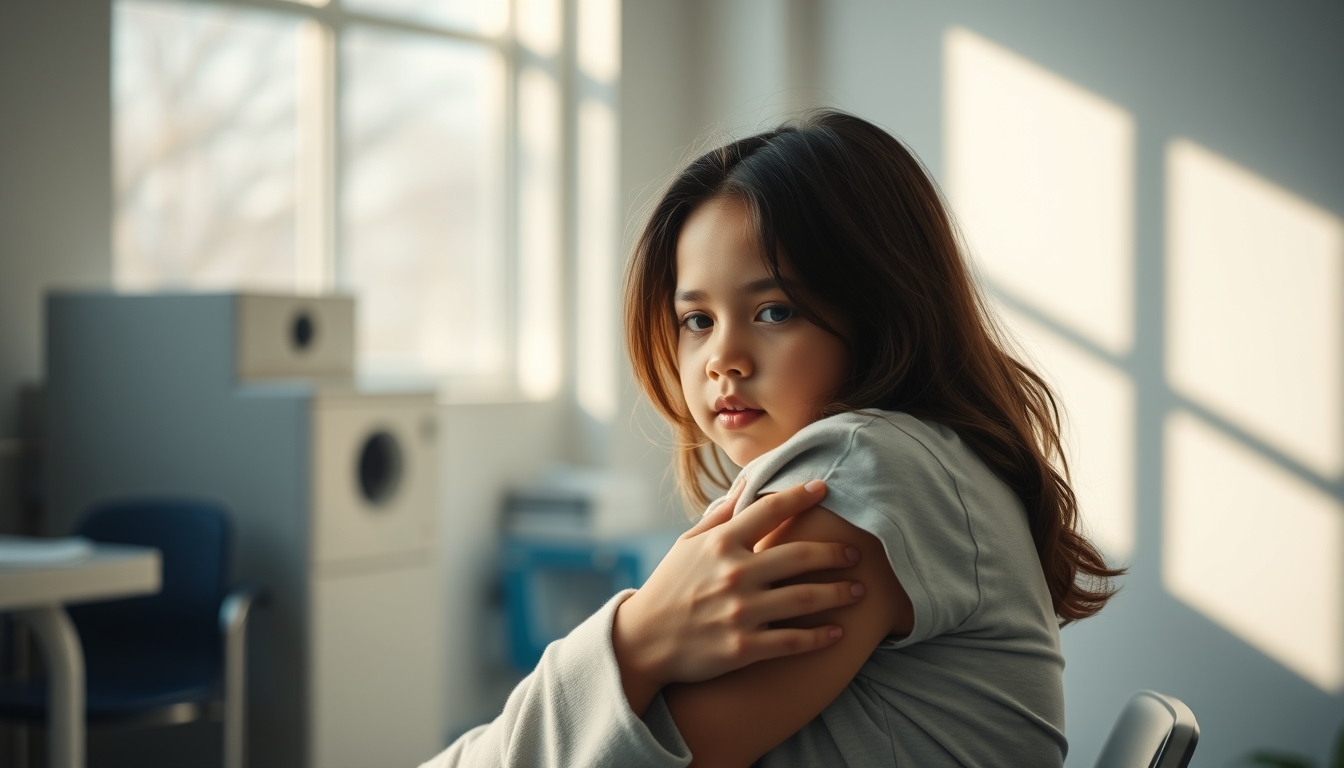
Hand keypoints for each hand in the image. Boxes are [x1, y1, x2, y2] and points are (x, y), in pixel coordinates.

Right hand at [612, 479, 865, 715]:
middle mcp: (734, 573)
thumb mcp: (687, 545)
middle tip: (856, 552)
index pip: (769, 510)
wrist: (643, 641)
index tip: (825, 489)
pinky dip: (820, 636)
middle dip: (834, 552)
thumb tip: (745, 486)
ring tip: (859, 590)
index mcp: (720, 543)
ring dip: (838, 592)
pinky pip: (793, 640)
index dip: (800, 496)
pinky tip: (838, 632)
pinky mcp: (744, 647)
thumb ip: (719, 517)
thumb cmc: (668, 587)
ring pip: (804, 598)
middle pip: (799, 555)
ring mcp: (740, 611)